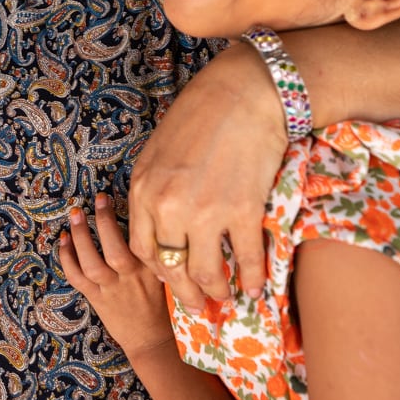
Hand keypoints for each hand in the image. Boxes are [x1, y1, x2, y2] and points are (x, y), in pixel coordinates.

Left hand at [58, 194, 175, 361]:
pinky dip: (67, 257)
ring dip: (81, 236)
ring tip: (76, 215)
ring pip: (91, 262)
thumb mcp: (167, 273)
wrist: (152, 340)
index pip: (144, 238)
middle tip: (97, 200)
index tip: (118, 197)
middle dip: (104, 221)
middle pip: (115, 248)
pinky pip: (77, 277)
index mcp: (153, 268)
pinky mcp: (96, 299)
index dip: (133, 215)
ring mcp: (112, 289)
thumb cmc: (161, 303)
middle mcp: (132, 277)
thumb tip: (146, 218)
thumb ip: (157, 252)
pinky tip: (63, 241)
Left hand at [128, 44, 287, 305]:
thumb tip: (161, 222)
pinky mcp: (243, 211)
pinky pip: (247, 259)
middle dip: (184, 294)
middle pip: (171, 269)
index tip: (173, 277)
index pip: (143, 250)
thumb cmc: (201, 114)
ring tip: (226, 298)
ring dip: (216, 291)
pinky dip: (253, 279)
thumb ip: (155, 188)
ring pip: (206, 272)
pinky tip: (257, 287)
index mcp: (143, 189)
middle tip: (196, 306)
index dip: (159, 271)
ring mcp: (206, 212)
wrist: (244, 93)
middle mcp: (169, 207)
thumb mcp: (159, 151)